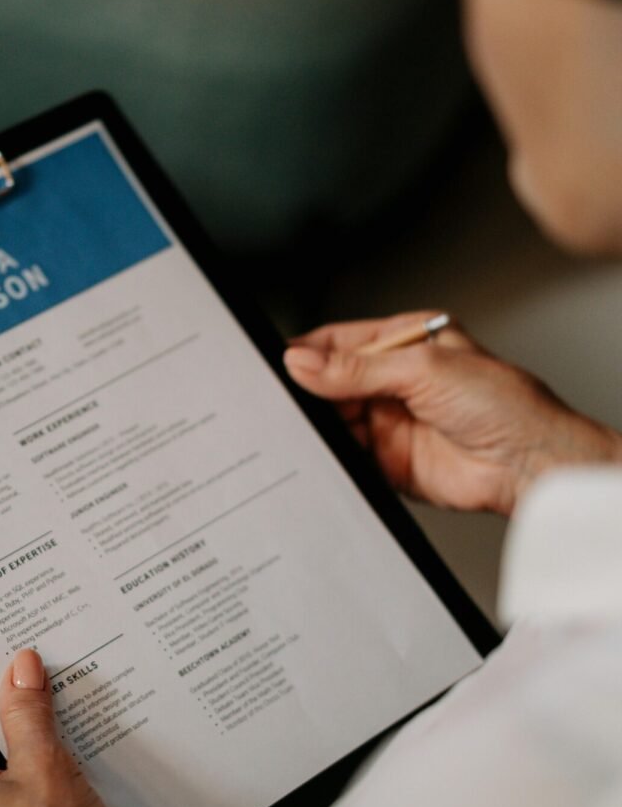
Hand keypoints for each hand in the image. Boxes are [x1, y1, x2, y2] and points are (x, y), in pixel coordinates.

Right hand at [283, 312, 621, 514]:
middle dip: (306, 390)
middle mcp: (393, 381)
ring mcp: (388, 421)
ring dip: (315, 424)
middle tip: (279, 399)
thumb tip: (301, 362)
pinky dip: (328, 455)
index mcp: (404, 343)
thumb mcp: (422, 370)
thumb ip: (356, 368)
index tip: (277, 361)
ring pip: (333, 419)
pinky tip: (316, 451)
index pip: (340, 341)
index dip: (307, 350)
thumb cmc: (502, 404)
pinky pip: (344, 455)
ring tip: (294, 425)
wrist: (528, 465)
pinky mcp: (386, 460)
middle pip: (330, 382)